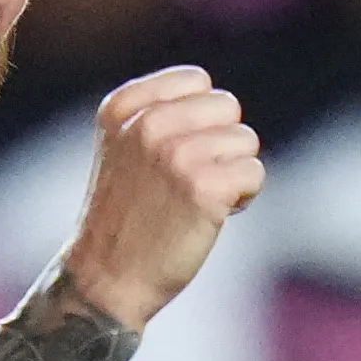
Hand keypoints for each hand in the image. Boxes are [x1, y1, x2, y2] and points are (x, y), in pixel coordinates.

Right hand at [58, 66, 263, 331]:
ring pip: (245, 140)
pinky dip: (243, 196)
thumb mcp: (123, 149)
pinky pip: (254, 173)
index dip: (201, 118)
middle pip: (226, 106)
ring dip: (233, 172)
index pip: (196, 80)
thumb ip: (160, 115)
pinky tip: (214, 215)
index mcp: (122, 109)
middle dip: (221, 142)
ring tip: (199, 200)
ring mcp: (176, 154)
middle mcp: (147, 124)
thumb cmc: (124, 217)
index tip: (178, 151)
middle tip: (193, 179)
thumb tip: (225, 104)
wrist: (106, 279)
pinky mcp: (204, 187)